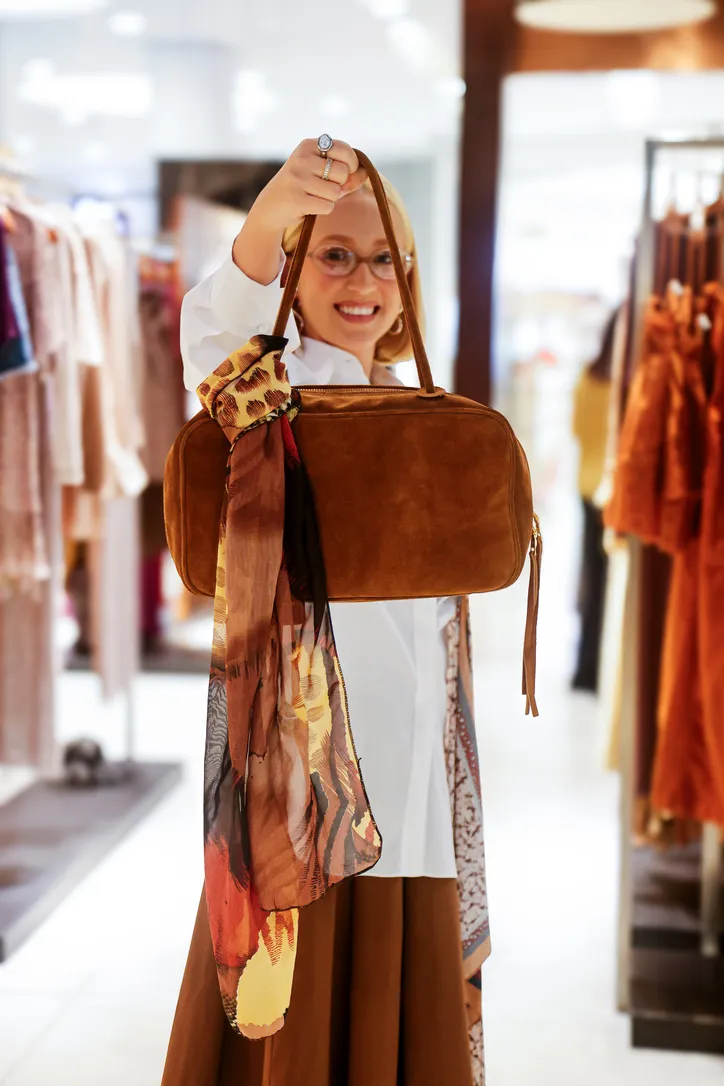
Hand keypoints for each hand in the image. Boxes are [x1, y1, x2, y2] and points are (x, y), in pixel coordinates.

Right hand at [249, 138, 367, 234]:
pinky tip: (308, 206)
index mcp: (308, 146)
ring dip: (330, 199)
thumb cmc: (301, 188)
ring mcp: (298, 178)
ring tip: (313, 197)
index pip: (345, 150)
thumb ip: (345, 173)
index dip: (351, 165)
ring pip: (336, 192)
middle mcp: (302, 158)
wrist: (270, 208)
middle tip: (322, 188)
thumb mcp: (320, 174)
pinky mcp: (297, 199)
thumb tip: (366, 173)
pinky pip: (328, 206)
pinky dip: (323, 209)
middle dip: (339, 185)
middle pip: (343, 172)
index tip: (343, 172)